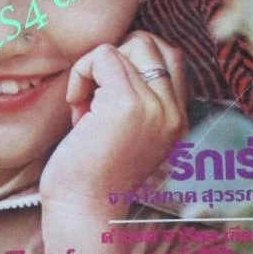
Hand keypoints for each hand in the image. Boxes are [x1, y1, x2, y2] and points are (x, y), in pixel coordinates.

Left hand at [40, 31, 187, 221]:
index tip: (103, 96)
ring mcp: (155, 107)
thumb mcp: (121, 129)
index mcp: (176, 119)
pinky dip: (81, 73)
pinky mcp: (129, 105)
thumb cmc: (89, 172)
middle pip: (150, 43)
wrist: (82, 210)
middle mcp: (173, 112)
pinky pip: (103, 55)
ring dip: (93, 69)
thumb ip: (131, 95)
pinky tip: (76, 108)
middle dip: (113, 58)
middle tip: (92, 99)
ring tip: (84, 108)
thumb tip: (113, 51)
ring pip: (125, 46)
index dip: (129, 61)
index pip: (168, 57)